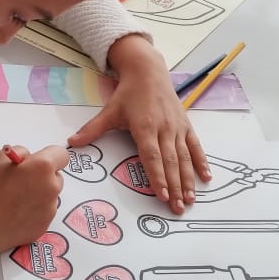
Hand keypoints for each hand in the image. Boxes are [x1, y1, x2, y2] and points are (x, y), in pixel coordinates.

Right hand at [0, 144, 67, 275]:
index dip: (49, 156)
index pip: (61, 155)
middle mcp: (51, 189)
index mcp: (42, 167)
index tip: (37, 161)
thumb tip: (28, 159)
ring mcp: (49, 210)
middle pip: (56, 177)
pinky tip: (14, 213)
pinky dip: (33, 211)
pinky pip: (43, 213)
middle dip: (42, 176)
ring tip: (13, 199)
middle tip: (20, 181)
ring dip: (38, 194)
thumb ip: (20, 154)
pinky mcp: (43, 227)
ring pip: (49, 196)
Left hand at [69, 35, 209, 214]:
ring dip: (188, 180)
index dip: (157, 176)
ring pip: (184, 157)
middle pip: (170, 162)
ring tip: (190, 199)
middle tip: (177, 208)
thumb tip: (72, 143)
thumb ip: (93, 129)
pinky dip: (202, 162)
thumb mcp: (110, 110)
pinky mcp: (186, 125)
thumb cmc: (128, 93)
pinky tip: (206, 178)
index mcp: (145, 126)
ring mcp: (177, 127)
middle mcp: (164, 128)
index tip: (161, 195)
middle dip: (174, 187)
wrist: (148, 71)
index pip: (152, 156)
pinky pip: (195, 146)